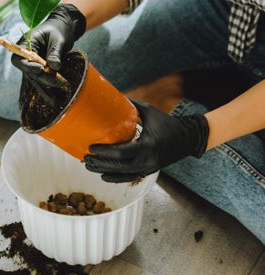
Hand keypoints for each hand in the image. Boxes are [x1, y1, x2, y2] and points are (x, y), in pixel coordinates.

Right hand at [11, 3, 85, 104]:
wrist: (64, 28)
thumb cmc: (59, 29)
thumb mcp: (58, 39)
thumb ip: (55, 52)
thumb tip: (54, 67)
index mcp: (25, 45)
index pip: (20, 60)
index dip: (28, 67)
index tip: (41, 68)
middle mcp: (26, 56)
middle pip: (29, 72)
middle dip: (44, 78)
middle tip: (60, 82)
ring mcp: (33, 64)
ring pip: (36, 79)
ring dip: (47, 86)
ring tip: (59, 94)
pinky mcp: (41, 70)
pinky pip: (43, 80)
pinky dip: (49, 87)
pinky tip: (57, 96)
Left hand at [84, 100, 208, 182]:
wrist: (188, 138)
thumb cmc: (167, 122)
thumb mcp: (150, 111)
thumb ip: (132, 105)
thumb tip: (114, 97)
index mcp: (148, 145)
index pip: (121, 152)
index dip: (104, 152)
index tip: (91, 148)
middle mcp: (148, 160)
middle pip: (118, 166)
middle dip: (100, 164)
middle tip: (85, 159)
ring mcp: (149, 168)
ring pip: (122, 175)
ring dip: (104, 172)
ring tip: (89, 167)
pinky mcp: (149, 171)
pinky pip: (129, 177)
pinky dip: (116, 178)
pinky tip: (104, 176)